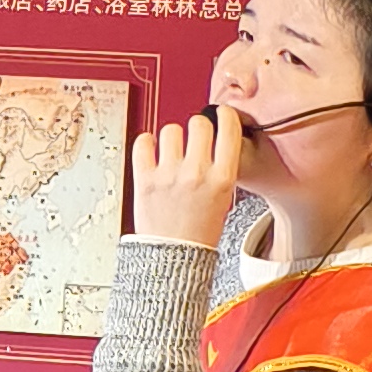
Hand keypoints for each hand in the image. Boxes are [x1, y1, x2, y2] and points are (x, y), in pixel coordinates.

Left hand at [131, 104, 242, 249]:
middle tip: (194, 135)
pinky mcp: (145, 179)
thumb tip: (214, 139)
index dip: (225, 116)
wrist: (174, 257)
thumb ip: (221, 169)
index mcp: (222, 179)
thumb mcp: (224, 200)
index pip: (229, 130)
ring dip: (172, 137)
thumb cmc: (199, 232)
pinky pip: (142, 144)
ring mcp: (169, 175)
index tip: (221, 114)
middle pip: (198, 123)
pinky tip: (151, 149)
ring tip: (172, 149)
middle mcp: (196, 173)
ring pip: (170, 130)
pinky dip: (145, 143)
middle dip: (198, 126)